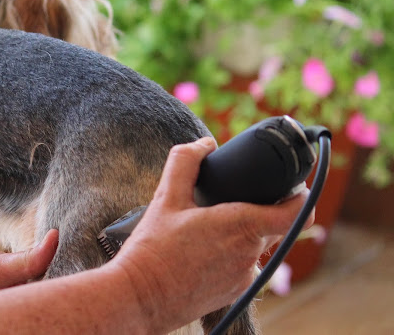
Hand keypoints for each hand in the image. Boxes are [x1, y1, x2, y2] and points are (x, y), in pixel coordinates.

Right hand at [110, 138, 312, 332]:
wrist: (139, 297)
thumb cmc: (153, 249)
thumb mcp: (165, 197)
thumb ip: (186, 162)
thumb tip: (206, 143)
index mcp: (240, 226)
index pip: (297, 212)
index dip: (301, 194)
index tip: (291, 184)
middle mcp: (250, 255)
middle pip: (275, 224)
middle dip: (258, 208)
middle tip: (229, 200)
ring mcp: (245, 278)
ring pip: (257, 245)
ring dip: (242, 232)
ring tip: (207, 227)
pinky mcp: (236, 293)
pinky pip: (244, 265)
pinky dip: (231, 253)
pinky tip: (202, 251)